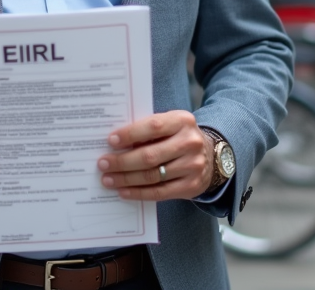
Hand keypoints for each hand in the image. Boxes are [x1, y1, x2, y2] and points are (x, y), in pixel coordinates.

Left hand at [97, 111, 213, 200]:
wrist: (211, 156)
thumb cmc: (179, 137)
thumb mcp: (170, 125)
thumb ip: (148, 130)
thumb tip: (115, 143)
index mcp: (182, 121)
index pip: (153, 127)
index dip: (130, 134)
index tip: (110, 141)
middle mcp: (190, 142)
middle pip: (150, 155)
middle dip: (122, 161)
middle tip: (103, 163)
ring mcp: (192, 166)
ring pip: (152, 176)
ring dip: (126, 179)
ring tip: (108, 179)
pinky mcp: (191, 186)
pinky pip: (159, 192)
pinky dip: (138, 193)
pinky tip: (123, 191)